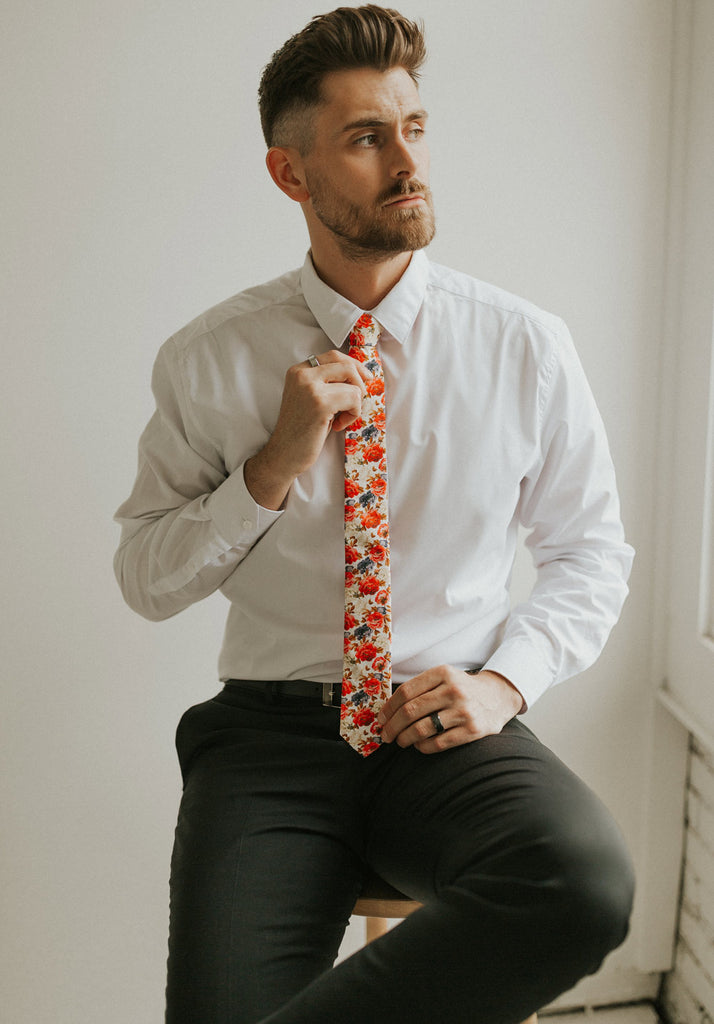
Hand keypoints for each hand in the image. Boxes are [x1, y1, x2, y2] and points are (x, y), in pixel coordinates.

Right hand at [245, 350, 371, 509]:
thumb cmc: (301, 430)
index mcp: (298, 371)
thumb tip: (360, 373)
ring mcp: (310, 387)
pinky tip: (338, 426)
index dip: (353, 366)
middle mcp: (302, 374)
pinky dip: (353, 414)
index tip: (364, 380)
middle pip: (346, 364)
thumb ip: (326, 382)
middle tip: (357, 401)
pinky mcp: (320, 403)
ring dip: (355, 403)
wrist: (284, 455)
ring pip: (353, 383)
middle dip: (360, 382)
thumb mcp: (310, 398)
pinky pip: (354, 399)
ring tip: (341, 418)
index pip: (334, 355)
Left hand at [377, 667, 524, 754]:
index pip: (406, 692)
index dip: (389, 708)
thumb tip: (387, 710)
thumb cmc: (462, 688)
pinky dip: (423, 747)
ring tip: (400, 741)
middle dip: (393, 726)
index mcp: (442, 673)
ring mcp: (464, 710)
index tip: (381, 718)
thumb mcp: (444, 677)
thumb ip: (420, 687)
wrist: (498, 697)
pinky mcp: (472, 730)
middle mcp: (453, 690)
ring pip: (422, 729)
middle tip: (385, 735)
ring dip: (405, 738)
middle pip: (411, 711)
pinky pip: (438, 743)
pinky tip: (419, 745)